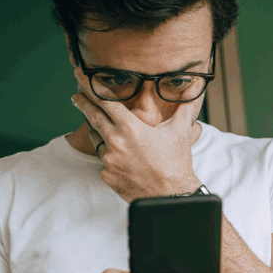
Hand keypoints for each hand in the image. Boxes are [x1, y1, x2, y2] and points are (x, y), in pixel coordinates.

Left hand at [71, 71, 202, 201]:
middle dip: (83, 104)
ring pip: (98, 141)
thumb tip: (196, 86)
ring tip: (109, 133)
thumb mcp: (180, 131)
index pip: (105, 101)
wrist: (171, 196)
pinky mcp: (107, 176)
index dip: (91, 87)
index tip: (80, 76)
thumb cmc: (176, 163)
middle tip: (75, 96)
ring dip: (101, 134)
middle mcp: (115, 142)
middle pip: (93, 117)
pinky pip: (104, 162)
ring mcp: (109, 160)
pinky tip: (125, 162)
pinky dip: (112, 159)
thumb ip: (184, 106)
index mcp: (130, 127)